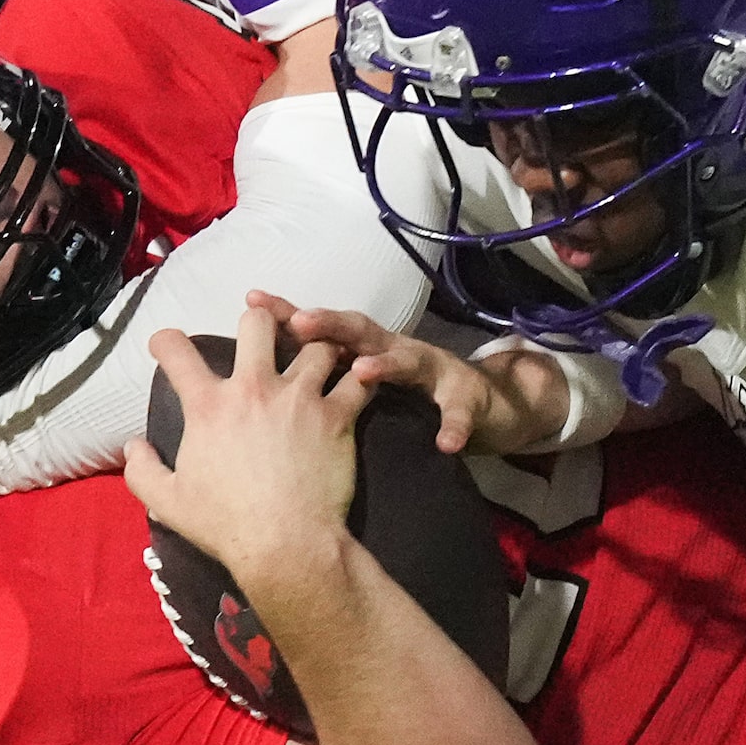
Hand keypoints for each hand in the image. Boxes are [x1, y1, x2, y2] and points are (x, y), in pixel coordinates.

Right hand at [123, 302, 371, 583]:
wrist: (286, 546)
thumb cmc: (225, 526)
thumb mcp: (167, 502)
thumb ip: (142, 470)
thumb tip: (132, 445)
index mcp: (208, 405)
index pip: (177, 351)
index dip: (166, 341)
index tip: (167, 345)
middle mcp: (254, 389)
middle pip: (258, 323)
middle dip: (261, 320)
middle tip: (264, 336)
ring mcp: (300, 398)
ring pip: (317, 344)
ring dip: (317, 348)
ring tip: (318, 360)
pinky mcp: (338, 416)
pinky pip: (358, 381)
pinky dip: (361, 377)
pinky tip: (359, 381)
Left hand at [250, 293, 563, 456]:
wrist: (492, 406)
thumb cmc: (417, 398)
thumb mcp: (372, 383)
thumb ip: (332, 376)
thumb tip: (265, 377)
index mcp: (370, 349)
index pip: (326, 326)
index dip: (291, 313)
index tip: (253, 301)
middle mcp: (400, 350)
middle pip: (362, 330)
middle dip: (331, 323)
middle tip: (299, 322)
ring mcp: (437, 372)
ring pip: (410, 361)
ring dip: (387, 364)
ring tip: (363, 372)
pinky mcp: (469, 400)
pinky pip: (460, 413)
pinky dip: (455, 425)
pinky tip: (447, 443)